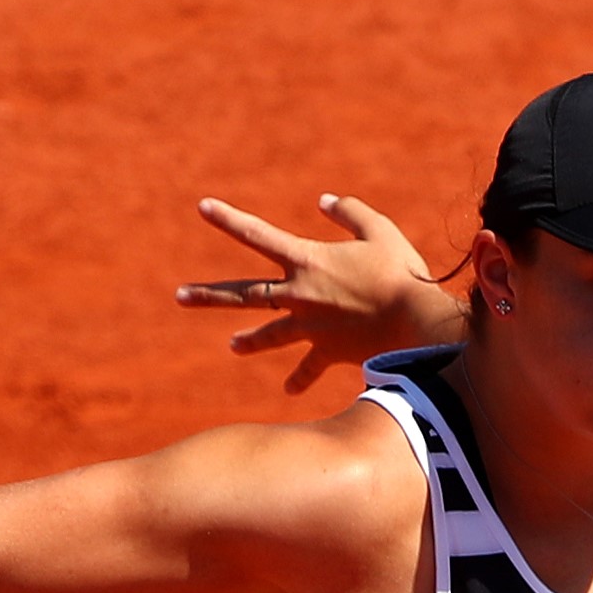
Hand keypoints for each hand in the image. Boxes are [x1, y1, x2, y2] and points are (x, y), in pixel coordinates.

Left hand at [174, 192, 464, 393]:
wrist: (414, 324)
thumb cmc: (400, 272)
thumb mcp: (378, 229)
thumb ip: (349, 212)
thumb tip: (325, 201)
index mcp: (306, 261)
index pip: (257, 235)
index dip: (228, 220)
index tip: (202, 207)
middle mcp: (299, 296)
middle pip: (243, 295)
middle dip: (208, 296)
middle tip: (178, 296)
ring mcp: (310, 327)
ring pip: (269, 335)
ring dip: (250, 341)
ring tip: (232, 347)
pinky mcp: (327, 351)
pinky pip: (308, 367)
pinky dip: (299, 379)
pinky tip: (288, 391)